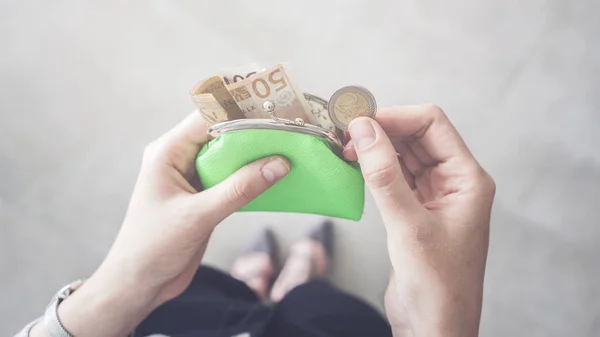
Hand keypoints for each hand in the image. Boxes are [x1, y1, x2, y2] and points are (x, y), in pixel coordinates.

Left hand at [30, 112, 289, 336]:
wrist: (139, 283)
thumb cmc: (153, 247)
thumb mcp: (198, 216)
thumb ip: (239, 189)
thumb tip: (278, 164)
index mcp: (168, 152)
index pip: (208, 118)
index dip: (240, 111)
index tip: (275, 110)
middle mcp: (180, 158)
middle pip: (222, 133)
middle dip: (254, 132)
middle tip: (290, 129)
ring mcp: (193, 177)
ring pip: (230, 156)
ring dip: (256, 154)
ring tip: (290, 148)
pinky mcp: (204, 195)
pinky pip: (233, 177)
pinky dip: (253, 176)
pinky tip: (276, 176)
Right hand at [345, 105, 494, 336]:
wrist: (434, 326)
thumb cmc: (437, 285)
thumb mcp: (409, 225)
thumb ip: (385, 174)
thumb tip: (364, 130)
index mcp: (467, 179)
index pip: (433, 126)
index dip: (396, 117)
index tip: (360, 120)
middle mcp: (454, 183)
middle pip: (417, 137)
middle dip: (382, 131)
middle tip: (345, 134)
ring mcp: (435, 197)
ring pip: (404, 156)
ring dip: (376, 149)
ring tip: (346, 149)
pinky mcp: (416, 211)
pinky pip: (396, 177)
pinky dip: (376, 169)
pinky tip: (357, 167)